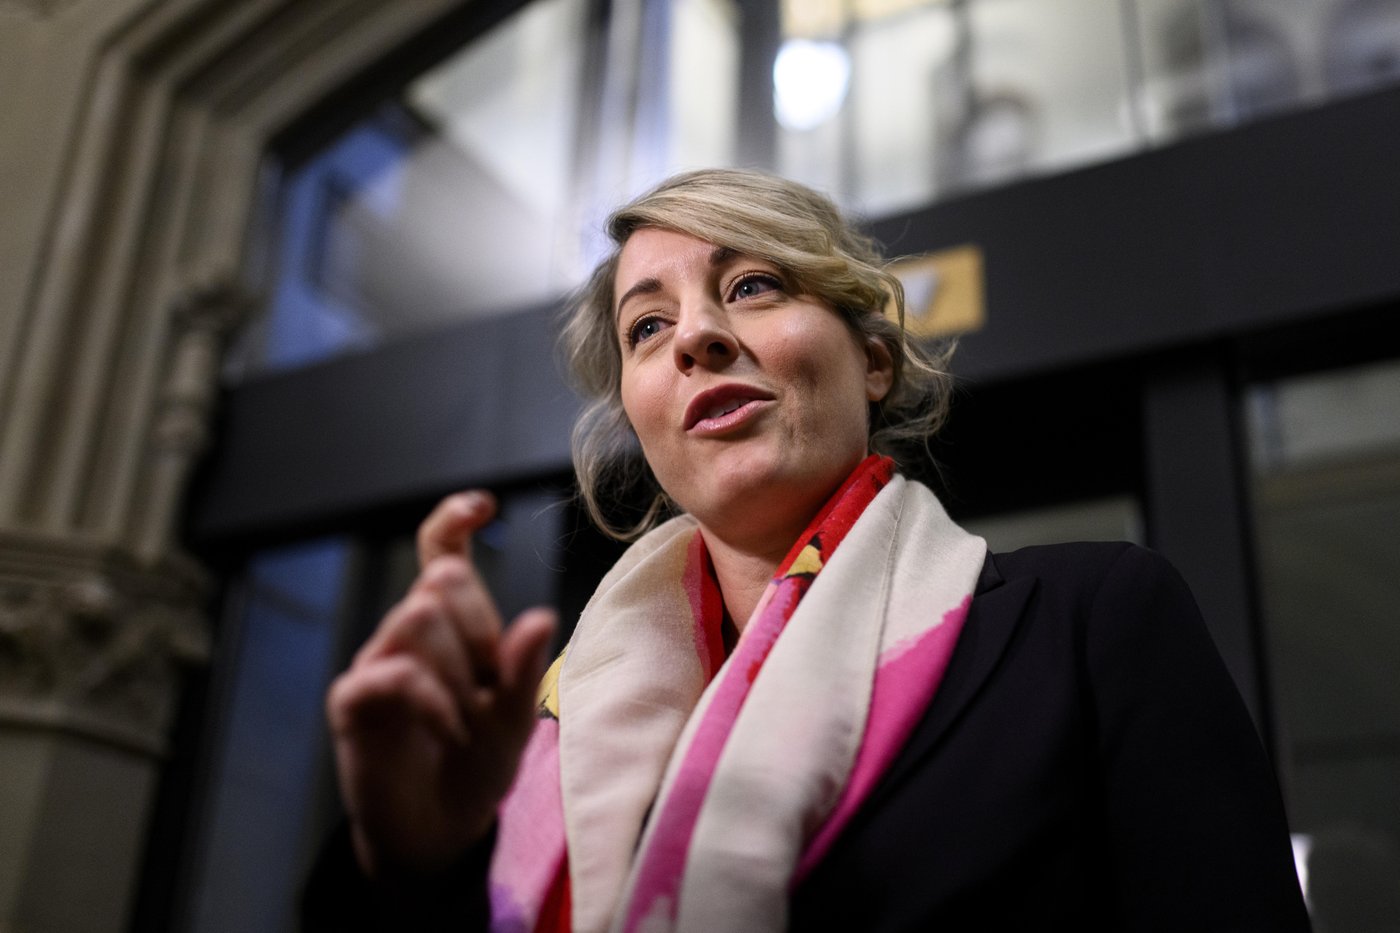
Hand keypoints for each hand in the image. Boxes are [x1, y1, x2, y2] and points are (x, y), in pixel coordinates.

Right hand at [326, 491, 556, 878]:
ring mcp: (377, 662)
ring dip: (457, 674)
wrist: (438, 828)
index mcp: (451, 627)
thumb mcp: (515, 718)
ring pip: (418, 618)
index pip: (441, 555)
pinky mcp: (353, 700)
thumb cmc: (476, 763)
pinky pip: (395, 673)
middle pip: (441, 583)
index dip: (452, 520)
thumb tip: (541, 616)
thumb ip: (523, 669)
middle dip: (477, 633)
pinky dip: (433, 701)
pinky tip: (448, 727)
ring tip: (465, 720)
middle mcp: (408, 633)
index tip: (481, 505)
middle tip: (486, 691)